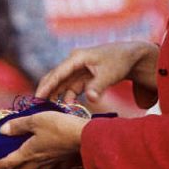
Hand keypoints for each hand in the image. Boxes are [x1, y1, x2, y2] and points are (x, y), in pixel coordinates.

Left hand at [0, 111, 86, 168]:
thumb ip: (18, 126)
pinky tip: (42, 162)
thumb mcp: (35, 121)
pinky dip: (40, 167)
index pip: (6, 162)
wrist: (84, 137)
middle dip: (9, 167)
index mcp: (27, 153)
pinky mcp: (60, 162)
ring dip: (24, 168)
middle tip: (2, 162)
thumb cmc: (59, 127)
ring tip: (20, 162)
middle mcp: (36, 162)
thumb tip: (2, 131)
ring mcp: (49, 164)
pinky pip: (46, 168)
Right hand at [36, 41, 160, 105]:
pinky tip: (68, 108)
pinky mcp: (83, 77)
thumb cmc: (120, 62)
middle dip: (46, 92)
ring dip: (57, 97)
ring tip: (51, 111)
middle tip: (36, 107)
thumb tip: (90, 100)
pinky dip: (68, 98)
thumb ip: (98, 87)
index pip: (57, 73)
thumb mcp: (109, 74)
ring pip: (62, 85)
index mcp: (77, 58)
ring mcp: (77, 70)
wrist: (131, 57)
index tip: (37, 98)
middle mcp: (74, 63)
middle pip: (55, 78)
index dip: (46, 86)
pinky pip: (70, 88)